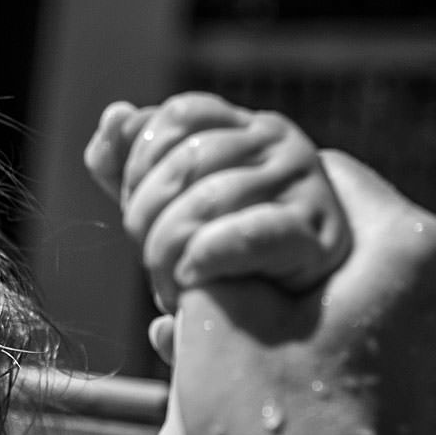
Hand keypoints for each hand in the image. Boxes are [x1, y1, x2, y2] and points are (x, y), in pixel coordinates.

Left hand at [86, 95, 349, 362]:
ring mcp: (308, 185)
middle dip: (147, 214)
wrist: (272, 319)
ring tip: (169, 281)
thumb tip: (114, 115)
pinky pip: (250, 233)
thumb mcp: (163, 206)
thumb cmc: (212, 255)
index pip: (179, 116)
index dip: (140, 161)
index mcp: (247, 127)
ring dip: (170, 247)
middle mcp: (284, 143)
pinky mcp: (321, 239)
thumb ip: (132, 163)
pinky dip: (208, 255)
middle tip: (148, 256)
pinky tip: (192, 276)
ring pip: (209, 198)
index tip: (131, 207)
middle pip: (187, 158)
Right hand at [170, 153, 435, 434]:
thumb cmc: (266, 427)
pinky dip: (337, 355)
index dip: (258, 191)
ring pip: (373, 299)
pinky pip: (390, 352)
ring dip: (308, 310)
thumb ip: (219, 242)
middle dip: (284, 257)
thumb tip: (211, 220)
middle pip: (354, 240)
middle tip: (214, 287)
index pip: (328, 174)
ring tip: (239, 345)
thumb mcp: (215, 312)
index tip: (213, 227)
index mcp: (411, 247)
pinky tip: (279, 389)